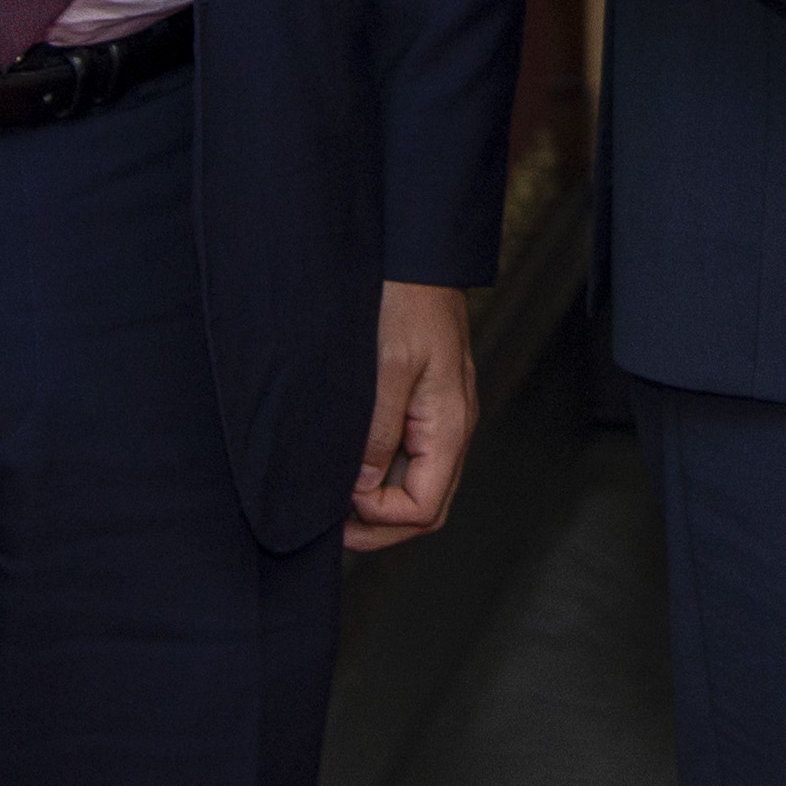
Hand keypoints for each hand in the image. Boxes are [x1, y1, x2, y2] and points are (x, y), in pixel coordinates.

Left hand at [346, 281, 475, 555]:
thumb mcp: (387, 367)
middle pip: (427, 508)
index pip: (424, 508)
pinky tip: (352, 467)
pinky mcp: (428, 406)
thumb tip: (360, 487)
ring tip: (337, 500)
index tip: (341, 500)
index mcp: (449, 427)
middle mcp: (453, 430)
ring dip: (381, 504)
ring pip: (420, 487)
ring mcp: (442, 420)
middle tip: (332, 525)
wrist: (420, 260)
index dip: (381, 518)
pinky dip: (383, 477)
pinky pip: (413, 461)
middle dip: (381, 526)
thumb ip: (379, 432)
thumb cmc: (408, 302)